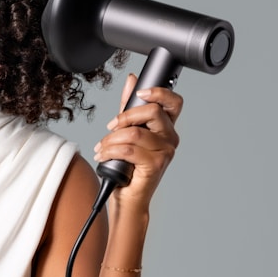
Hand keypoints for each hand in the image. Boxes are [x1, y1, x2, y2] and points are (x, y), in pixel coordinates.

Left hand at [93, 73, 183, 206]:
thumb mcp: (126, 131)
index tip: (140, 92)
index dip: (159, 92)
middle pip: (153, 111)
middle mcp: (170, 138)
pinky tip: (103, 155)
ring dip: (111, 139)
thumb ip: (129, 106)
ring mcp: (165, 152)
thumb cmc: (128, 165)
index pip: (174, 102)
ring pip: (135, 133)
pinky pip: (129, 149)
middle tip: (111, 126)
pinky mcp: (156, 165)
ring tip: (103, 147)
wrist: (127, 196)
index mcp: (166, 127)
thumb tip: (131, 79)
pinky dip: (110, 151)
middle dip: (125, 117)